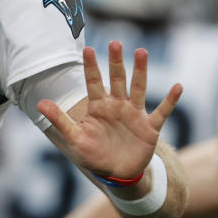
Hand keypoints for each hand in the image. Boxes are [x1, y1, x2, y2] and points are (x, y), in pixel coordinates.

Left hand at [38, 41, 180, 179]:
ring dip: (140, 71)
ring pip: (138, 88)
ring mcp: (134, 114)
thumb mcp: (74, 138)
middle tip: (115, 42)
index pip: (93, 82)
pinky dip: (170, 100)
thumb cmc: (93, 154)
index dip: (91, 67)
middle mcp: (117, 105)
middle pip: (117, 79)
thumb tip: (39, 103)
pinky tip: (178, 86)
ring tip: (141, 52)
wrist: (117, 174)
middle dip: (116, 61)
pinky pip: (162, 111)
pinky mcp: (149, 127)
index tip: (87, 49)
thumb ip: (60, 120)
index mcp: (98, 107)